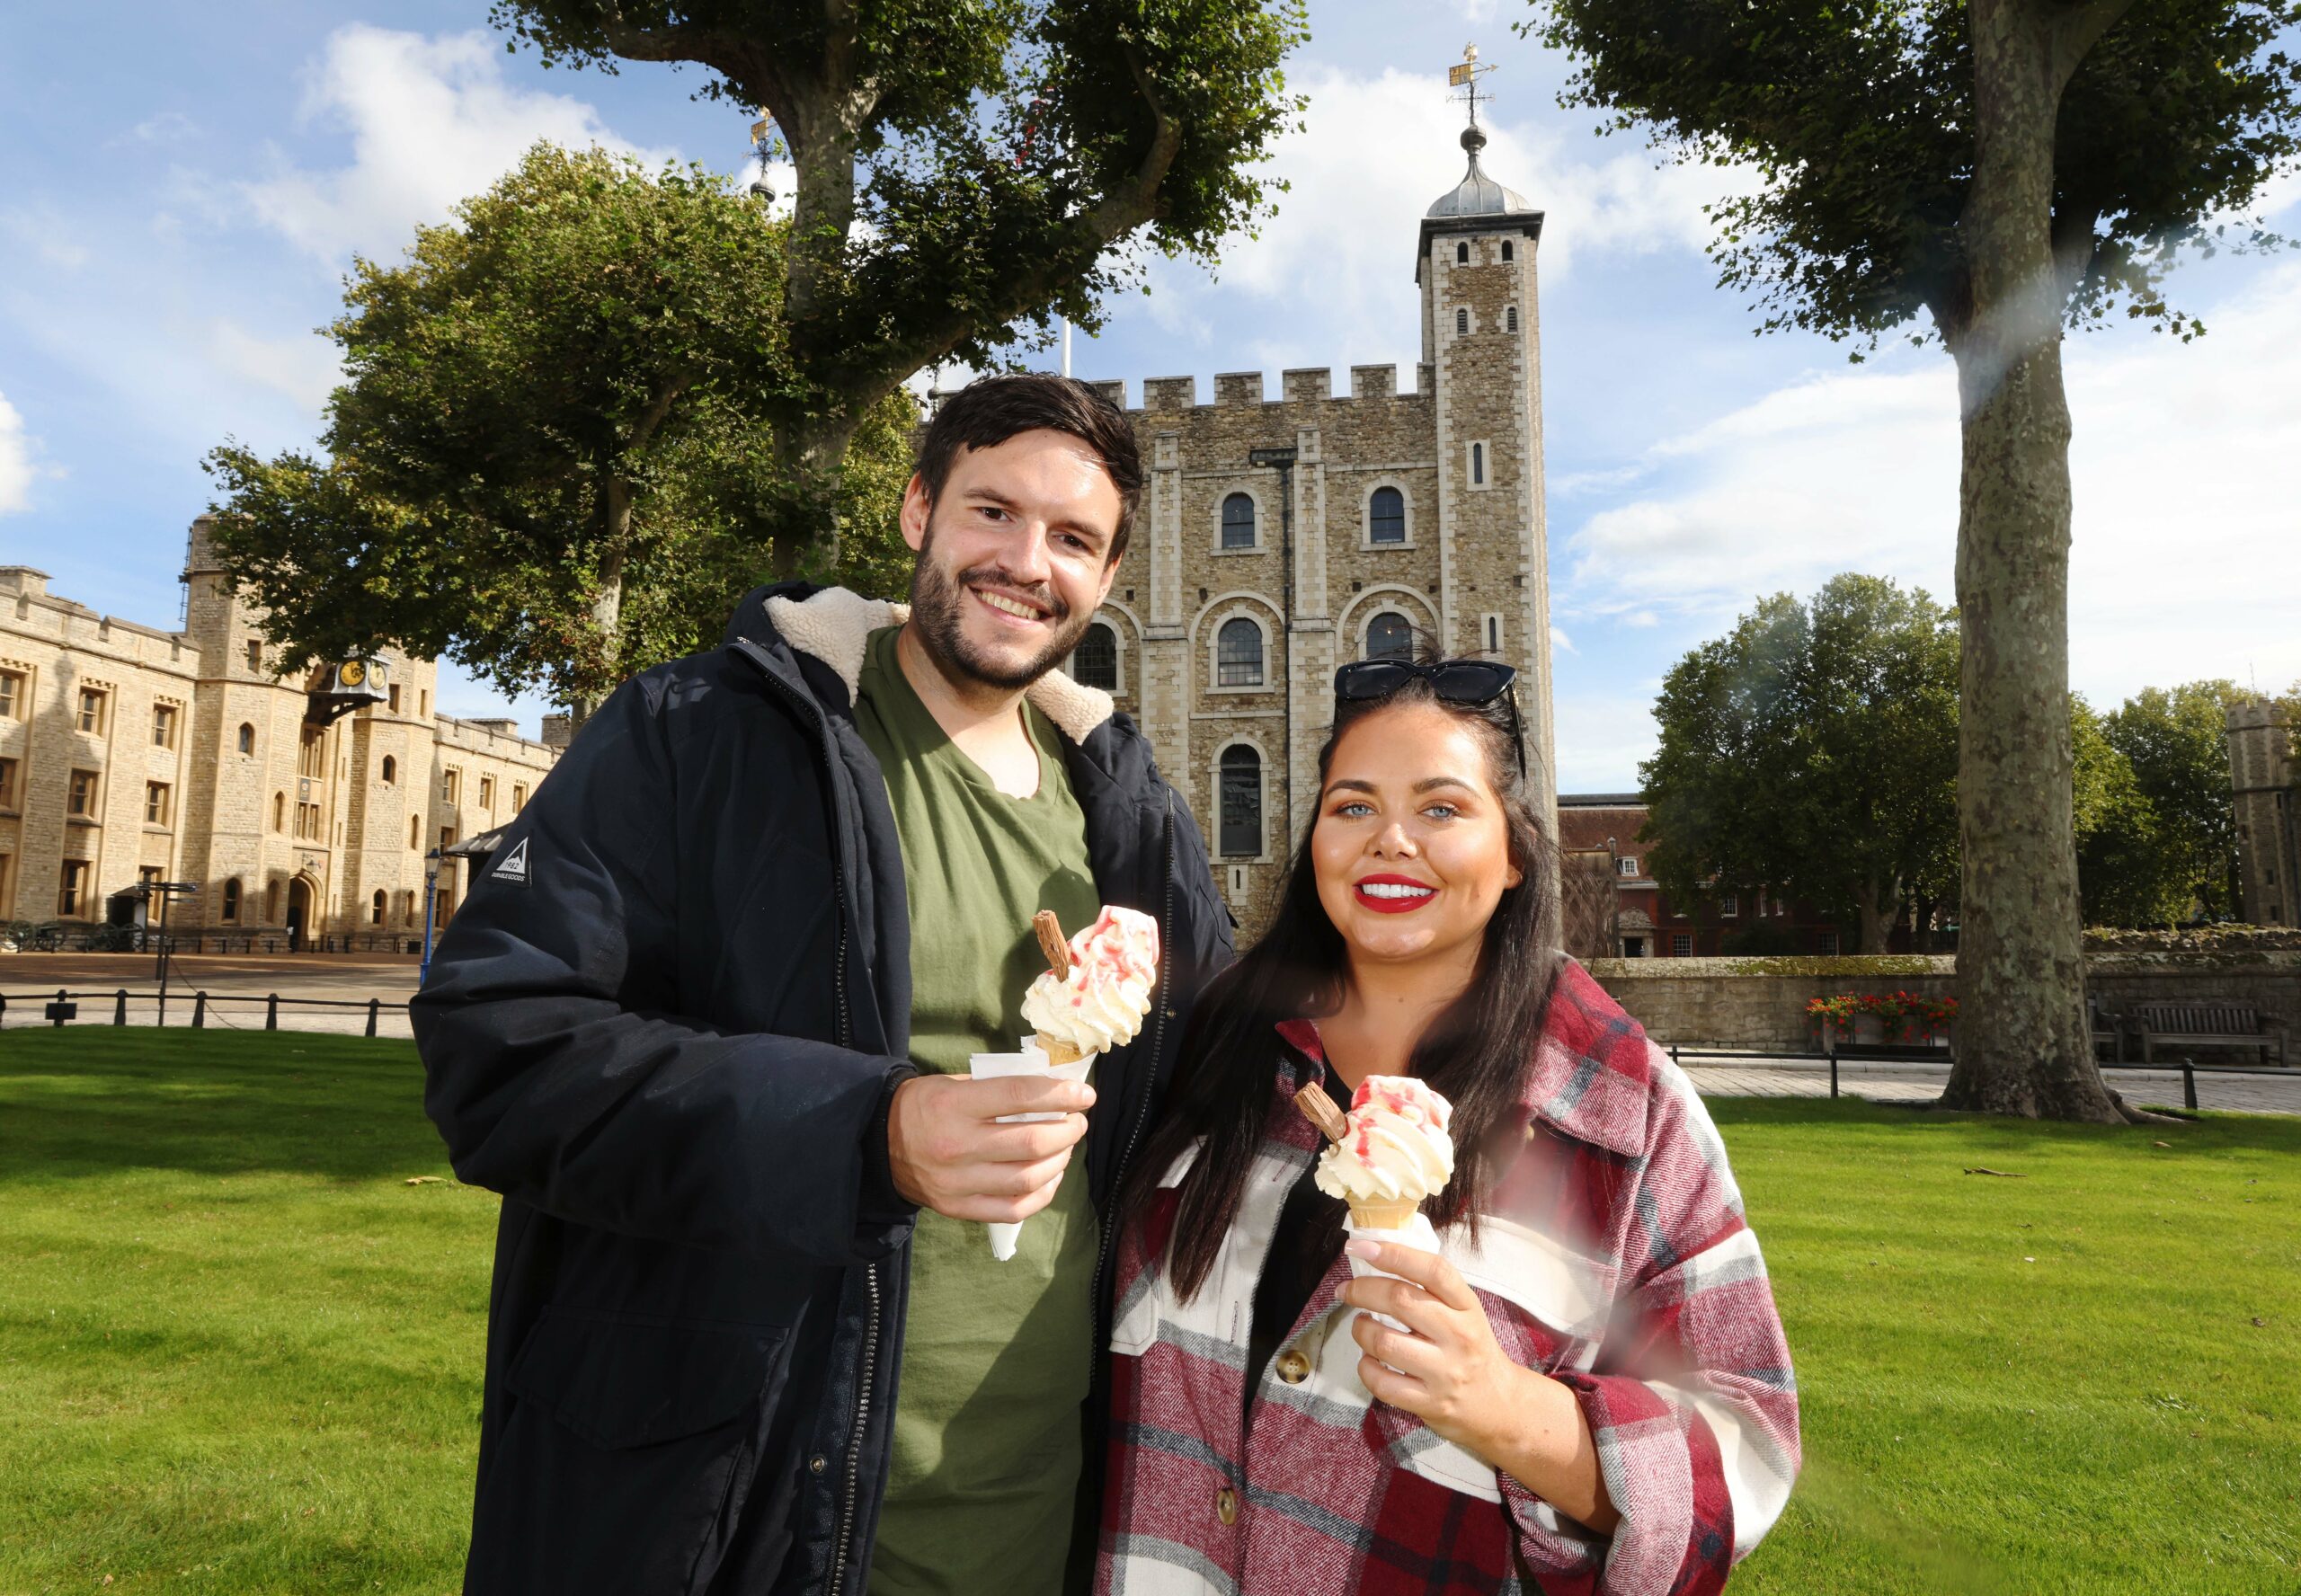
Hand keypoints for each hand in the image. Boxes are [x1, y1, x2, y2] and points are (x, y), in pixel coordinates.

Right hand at [887, 1071, 1093, 1221]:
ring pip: (1029, 1177)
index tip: (1085, 1095)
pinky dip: (1042, 1193)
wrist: (876, 1144)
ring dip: (1060, 1160)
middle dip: (1068, 1130)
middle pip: (1031, 1141)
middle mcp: (957, 1145)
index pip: (1020, 1096)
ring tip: (1065, 1147)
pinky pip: (1014, 1208)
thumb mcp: (954, 1084)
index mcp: (955, 1105)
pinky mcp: (958, 1208)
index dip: (1060, 1095)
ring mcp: (958, 1182)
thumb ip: (998, 1089)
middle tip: (1077, 1121)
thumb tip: (1052, 1092)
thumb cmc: (922, 1106)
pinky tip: (1051, 1176)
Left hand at [1337, 1237, 1532, 1456]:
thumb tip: (1379, 1256)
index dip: (1393, 1253)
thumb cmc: (1471, 1350)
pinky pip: (1383, 1383)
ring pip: (1384, 1342)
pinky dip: (1365, 1368)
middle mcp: (1459, 1336)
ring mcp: (1445, 1372)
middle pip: (1400, 1300)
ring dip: (1361, 1330)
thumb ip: (1431, 1289)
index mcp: (1467, 1306)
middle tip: (1346, 1290)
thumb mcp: (1465, 1313)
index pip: (1433, 1270)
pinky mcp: (1430, 1403)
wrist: (1500, 1406)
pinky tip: (1369, 1360)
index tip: (1361, 1246)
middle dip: (1361, 1290)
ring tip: (1362, 1326)